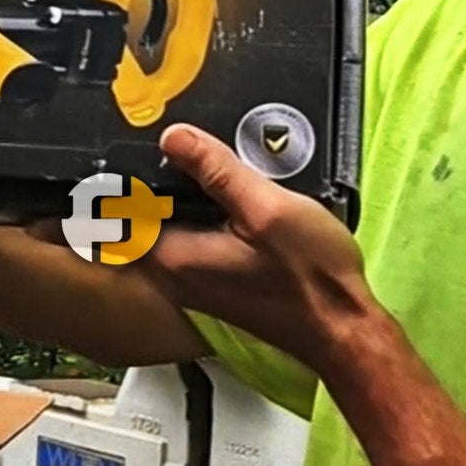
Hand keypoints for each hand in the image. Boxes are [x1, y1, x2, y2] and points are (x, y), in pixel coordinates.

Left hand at [148, 123, 372, 371]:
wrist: (343, 328)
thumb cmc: (311, 278)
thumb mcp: (266, 208)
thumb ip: (217, 171)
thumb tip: (173, 137)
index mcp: (175, 256)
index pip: (122, 208)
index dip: (128, 172)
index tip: (146, 144)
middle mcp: (175, 273)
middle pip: (145, 213)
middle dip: (160, 176)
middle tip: (186, 146)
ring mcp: (195, 279)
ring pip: (172, 222)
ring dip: (187, 193)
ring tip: (215, 164)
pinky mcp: (216, 279)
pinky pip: (195, 235)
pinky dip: (207, 212)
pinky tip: (236, 195)